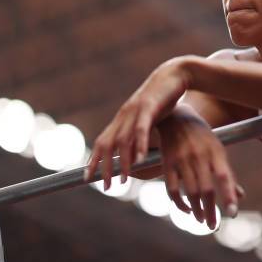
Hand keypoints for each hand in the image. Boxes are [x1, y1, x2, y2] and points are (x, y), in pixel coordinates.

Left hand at [84, 56, 194, 189]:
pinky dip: (139, 145)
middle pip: (107, 144)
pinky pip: (141, 129)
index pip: (102, 142)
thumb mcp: (150, 118)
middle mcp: (124, 115)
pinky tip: (139, 160)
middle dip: (103, 166)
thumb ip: (142, 134)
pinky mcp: (149, 107)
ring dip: (122, 162)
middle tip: (104, 187)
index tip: (87, 177)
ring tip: (122, 180)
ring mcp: (135, 111)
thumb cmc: (164, 98)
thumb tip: (139, 153)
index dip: (94, 160)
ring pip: (123, 140)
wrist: (175, 74)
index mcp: (122, 119)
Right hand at [158, 104, 243, 228]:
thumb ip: (227, 173)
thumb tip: (240, 196)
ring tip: (201, 220)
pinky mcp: (167, 162)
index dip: (229, 195)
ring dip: (196, 210)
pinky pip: (172, 189)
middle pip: (206, 189)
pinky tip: (186, 210)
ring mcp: (182, 159)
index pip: (224, 176)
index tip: (232, 213)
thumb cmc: (202, 136)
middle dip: (210, 211)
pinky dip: (179, 203)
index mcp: (215, 151)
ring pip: (190, 192)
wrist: (175, 116)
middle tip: (212, 225)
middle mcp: (199, 155)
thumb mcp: (217, 148)